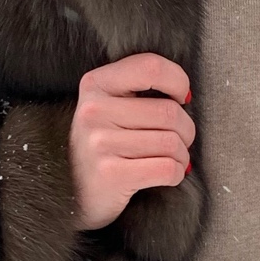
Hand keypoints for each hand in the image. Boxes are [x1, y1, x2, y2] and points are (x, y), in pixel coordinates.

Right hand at [69, 53, 195, 230]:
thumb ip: (138, 89)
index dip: (177, 80)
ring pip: (171, 142)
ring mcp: (99, 143)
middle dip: (186, 130)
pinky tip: (168, 175)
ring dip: (182, 155)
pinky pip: (167, 169)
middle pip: (169, 111)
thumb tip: (185, 96)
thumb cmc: (105, 146)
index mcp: (95, 84)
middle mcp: (93, 111)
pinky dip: (177, 174)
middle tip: (179, 140)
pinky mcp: (110, 174)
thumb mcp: (109, 107)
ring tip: (172, 160)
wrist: (74, 194)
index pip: (150, 66)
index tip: (181, 99)